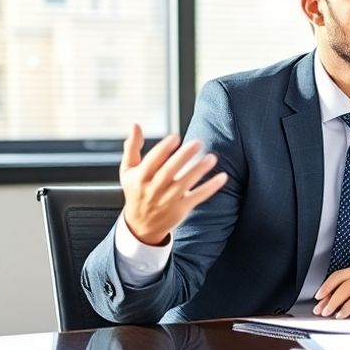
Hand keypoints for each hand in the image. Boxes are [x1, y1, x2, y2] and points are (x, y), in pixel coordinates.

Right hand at [120, 124, 227, 245]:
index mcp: (139, 178)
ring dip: (199, 170)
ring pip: (185, 184)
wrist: (141, 225)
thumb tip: (135, 124)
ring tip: (211, 157)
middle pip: (169, 171)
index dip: (163, 148)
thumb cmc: (136, 192)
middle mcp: (153, 190)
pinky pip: (197, 197)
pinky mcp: (180, 209)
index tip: (176, 137)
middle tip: (198, 142)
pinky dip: (210, 188)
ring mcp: (167, 201)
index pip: (152, 161)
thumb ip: (132, 147)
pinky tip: (222, 177)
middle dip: (183, 156)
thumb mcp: (128, 171)